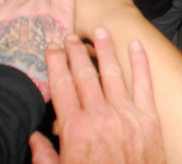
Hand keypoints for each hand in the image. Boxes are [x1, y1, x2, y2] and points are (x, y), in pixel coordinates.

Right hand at [29, 29, 165, 163]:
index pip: (62, 87)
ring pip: (113, 73)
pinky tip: (135, 45)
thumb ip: (45, 156)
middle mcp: (101, 117)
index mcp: (76, 130)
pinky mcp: (149, 118)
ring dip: (104, 49)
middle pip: (85, 75)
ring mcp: (127, 115)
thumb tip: (32, 137)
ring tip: (99, 31)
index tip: (51, 48)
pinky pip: (145, 84)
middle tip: (69, 36)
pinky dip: (140, 62)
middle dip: (75, 53)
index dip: (56, 65)